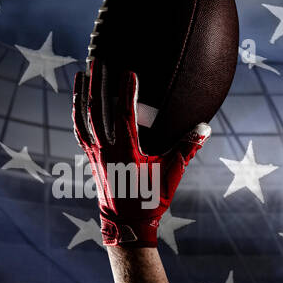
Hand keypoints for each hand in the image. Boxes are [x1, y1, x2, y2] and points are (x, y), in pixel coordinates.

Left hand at [72, 62, 209, 246]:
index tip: (129, 72)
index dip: (126, 93)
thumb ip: (186, 149)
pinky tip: (79, 100)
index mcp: (126, 152)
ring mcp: (95, 153)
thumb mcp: (172, 173)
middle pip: (97, 110)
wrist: (127, 223)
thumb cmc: (151, 199)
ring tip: (81, 72)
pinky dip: (78, 113)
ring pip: (83, 118)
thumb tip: (204, 128)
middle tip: (99, 60)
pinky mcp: (90, 157)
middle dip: (98, 84)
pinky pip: (80, 130)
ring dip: (81, 94)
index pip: (124, 116)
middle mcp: (106, 150)